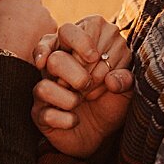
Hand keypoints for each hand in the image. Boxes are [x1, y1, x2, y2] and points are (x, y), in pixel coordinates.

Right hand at [0, 0, 55, 61]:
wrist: (11, 50)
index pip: (9, 0)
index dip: (3, 11)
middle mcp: (36, 1)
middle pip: (26, 9)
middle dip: (19, 17)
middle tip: (10, 30)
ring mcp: (47, 14)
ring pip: (37, 20)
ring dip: (30, 27)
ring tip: (20, 39)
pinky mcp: (53, 29)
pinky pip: (45, 32)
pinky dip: (38, 37)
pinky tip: (29, 44)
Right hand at [31, 17, 132, 157]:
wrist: (100, 132)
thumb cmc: (110, 100)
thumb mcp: (126, 87)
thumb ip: (125, 77)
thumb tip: (112, 80)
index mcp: (74, 47)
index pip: (68, 31)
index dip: (83, 44)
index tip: (95, 57)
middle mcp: (54, 64)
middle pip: (55, 58)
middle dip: (79, 75)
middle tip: (90, 84)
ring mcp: (44, 87)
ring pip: (44, 86)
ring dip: (70, 99)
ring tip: (81, 102)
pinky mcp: (38, 112)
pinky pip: (45, 113)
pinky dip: (65, 119)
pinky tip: (74, 120)